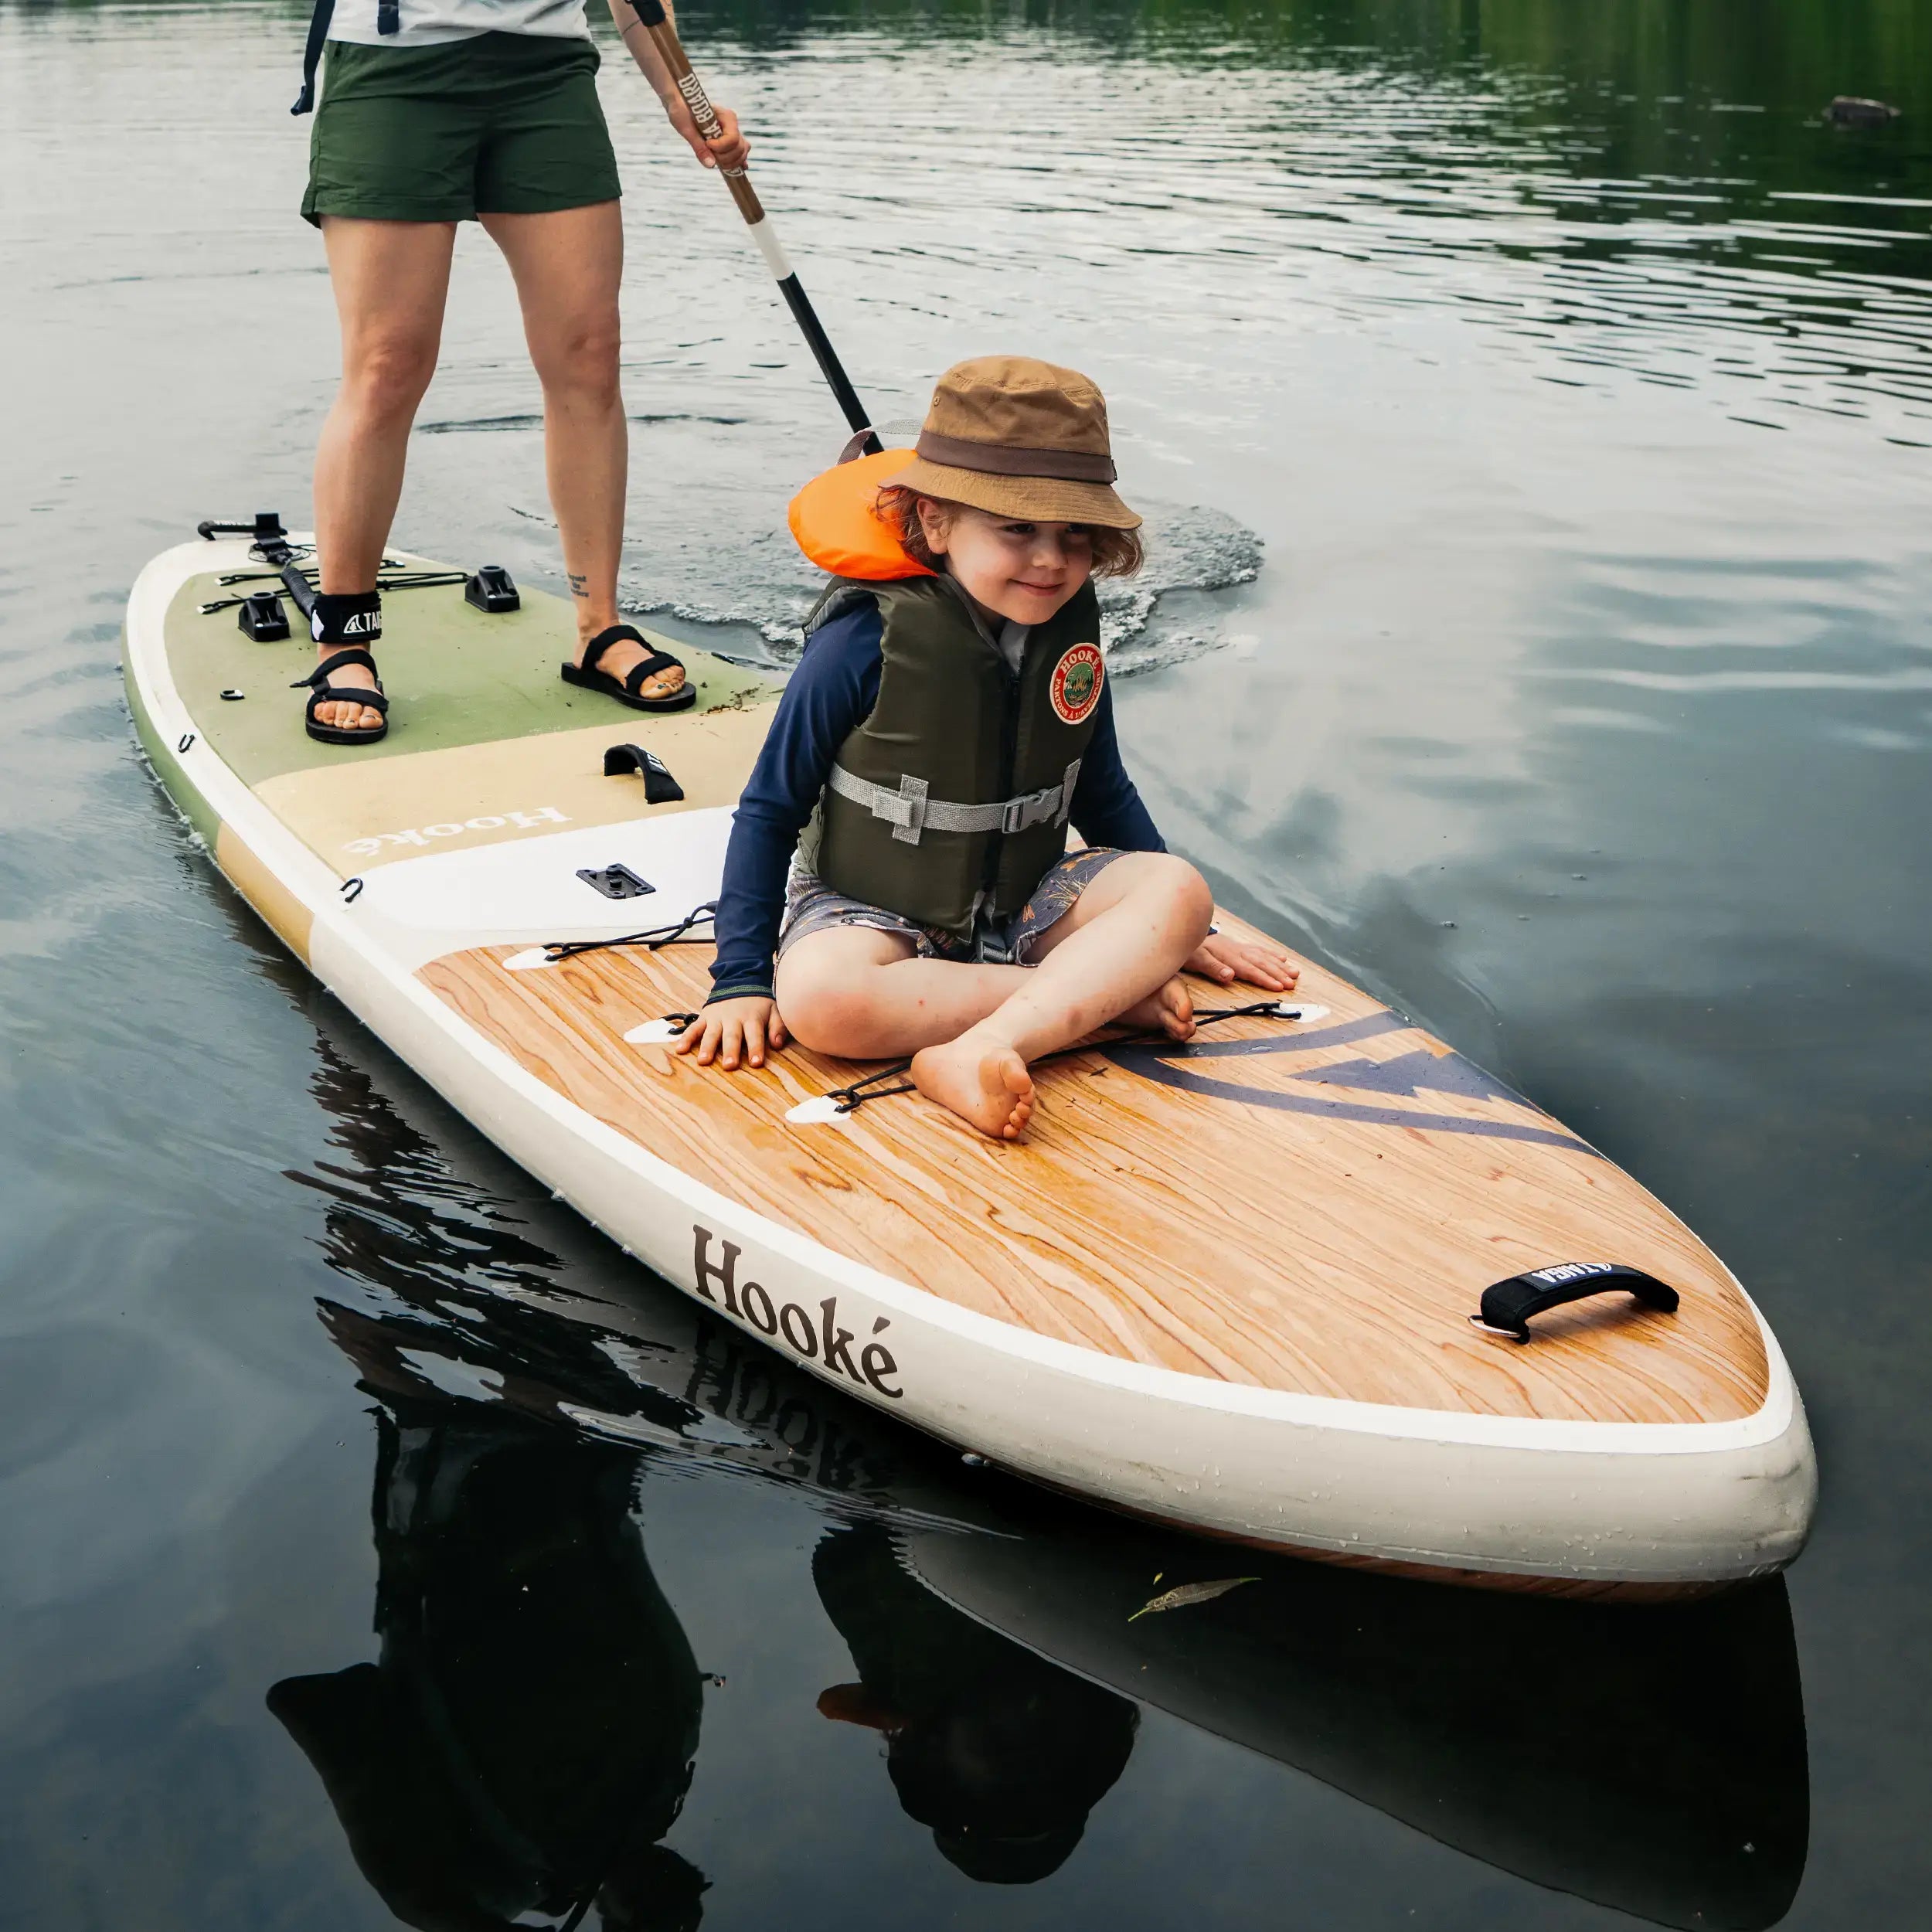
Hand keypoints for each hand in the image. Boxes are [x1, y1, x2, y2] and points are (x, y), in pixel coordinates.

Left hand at [667, 97, 748, 171]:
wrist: (681, 105)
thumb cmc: (682, 111)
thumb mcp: (686, 127)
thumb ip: (699, 146)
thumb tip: (711, 165)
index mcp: (725, 116)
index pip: (732, 138)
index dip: (720, 146)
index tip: (707, 144)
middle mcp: (732, 125)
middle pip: (739, 148)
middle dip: (725, 157)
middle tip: (709, 153)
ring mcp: (733, 134)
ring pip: (741, 152)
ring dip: (730, 162)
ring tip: (715, 160)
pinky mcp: (730, 142)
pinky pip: (739, 154)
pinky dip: (736, 163)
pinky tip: (730, 169)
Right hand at [676, 995, 785, 1069]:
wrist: (740, 978)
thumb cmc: (759, 1002)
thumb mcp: (774, 1009)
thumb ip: (777, 1026)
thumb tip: (777, 1044)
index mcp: (751, 1018)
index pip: (755, 1035)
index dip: (756, 1048)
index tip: (756, 1062)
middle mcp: (733, 1018)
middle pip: (732, 1037)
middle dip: (730, 1051)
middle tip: (729, 1065)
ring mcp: (717, 1018)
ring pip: (711, 1034)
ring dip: (707, 1047)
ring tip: (703, 1061)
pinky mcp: (705, 1017)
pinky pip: (694, 1028)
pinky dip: (686, 1038)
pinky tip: (680, 1049)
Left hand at [1186, 927, 1300, 993]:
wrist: (1186, 932)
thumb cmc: (1191, 951)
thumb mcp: (1198, 961)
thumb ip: (1214, 968)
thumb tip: (1231, 975)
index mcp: (1230, 957)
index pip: (1251, 970)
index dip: (1266, 979)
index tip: (1279, 987)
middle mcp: (1238, 951)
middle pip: (1262, 964)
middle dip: (1279, 974)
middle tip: (1292, 983)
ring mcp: (1240, 947)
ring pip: (1264, 956)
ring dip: (1280, 966)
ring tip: (1295, 973)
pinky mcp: (1239, 946)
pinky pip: (1259, 949)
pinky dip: (1272, 954)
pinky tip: (1282, 958)